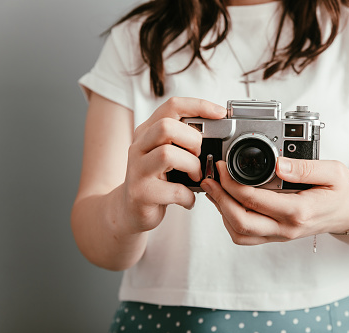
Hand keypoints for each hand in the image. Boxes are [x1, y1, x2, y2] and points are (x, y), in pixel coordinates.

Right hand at [120, 97, 225, 233]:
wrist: (128, 210)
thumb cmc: (155, 180)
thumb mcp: (165, 154)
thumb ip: (182, 140)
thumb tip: (218, 132)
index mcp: (148, 132)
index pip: (172, 106)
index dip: (199, 106)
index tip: (220, 113)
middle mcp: (139, 146)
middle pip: (166, 127)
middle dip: (193, 140)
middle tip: (199, 155)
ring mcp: (138, 170)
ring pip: (167, 154)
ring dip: (191, 166)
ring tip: (196, 177)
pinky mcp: (141, 193)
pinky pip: (174, 190)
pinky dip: (188, 196)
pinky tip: (188, 198)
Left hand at [200, 157, 348, 244]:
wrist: (348, 214)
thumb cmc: (341, 192)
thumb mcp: (333, 172)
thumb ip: (306, 168)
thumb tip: (279, 163)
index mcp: (298, 211)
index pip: (255, 200)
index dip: (232, 184)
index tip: (223, 166)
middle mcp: (286, 228)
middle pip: (241, 222)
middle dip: (219, 199)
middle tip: (210, 179)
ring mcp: (280, 235)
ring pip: (240, 233)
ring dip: (222, 211)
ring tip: (214, 189)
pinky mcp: (275, 236)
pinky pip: (246, 236)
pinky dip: (230, 220)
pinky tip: (227, 202)